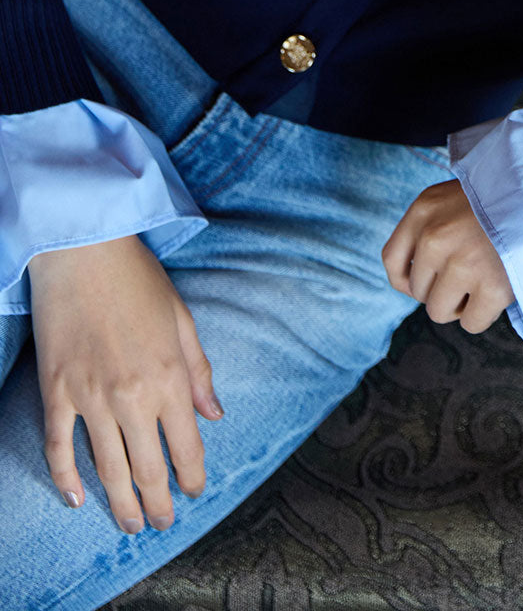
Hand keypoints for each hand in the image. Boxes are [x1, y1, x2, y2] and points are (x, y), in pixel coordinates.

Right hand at [28, 234, 222, 532]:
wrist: (85, 251)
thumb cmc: (139, 279)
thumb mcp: (182, 319)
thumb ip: (199, 371)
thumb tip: (213, 414)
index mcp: (171, 376)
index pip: (186, 445)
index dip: (192, 476)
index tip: (195, 491)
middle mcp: (133, 395)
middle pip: (149, 468)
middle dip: (159, 503)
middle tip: (162, 523)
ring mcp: (90, 397)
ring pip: (107, 469)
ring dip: (121, 503)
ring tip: (130, 524)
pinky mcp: (56, 392)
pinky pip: (59, 448)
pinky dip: (66, 479)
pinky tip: (77, 500)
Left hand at [382, 179, 514, 333]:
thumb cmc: (505, 197)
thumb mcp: (458, 195)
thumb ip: (434, 225)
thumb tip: (413, 279)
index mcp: (425, 209)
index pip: (393, 260)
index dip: (407, 280)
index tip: (427, 282)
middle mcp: (435, 237)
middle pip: (418, 291)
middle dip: (443, 289)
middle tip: (472, 271)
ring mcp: (462, 264)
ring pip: (439, 311)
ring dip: (461, 304)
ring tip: (485, 281)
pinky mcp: (492, 288)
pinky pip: (471, 323)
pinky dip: (484, 314)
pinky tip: (498, 292)